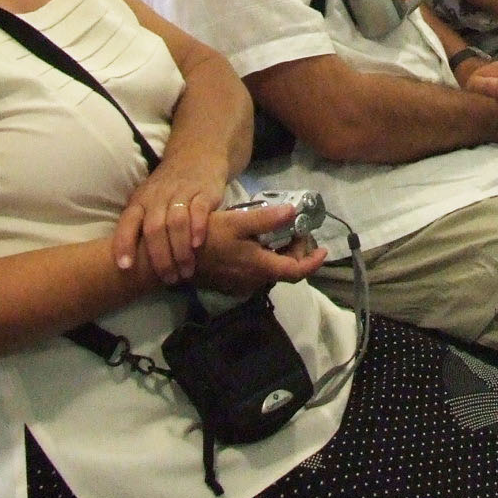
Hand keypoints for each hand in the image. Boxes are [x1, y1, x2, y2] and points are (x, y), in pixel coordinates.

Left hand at [114, 166, 227, 282]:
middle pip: (154, 228)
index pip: (128, 222)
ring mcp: (182, 192)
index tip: (125, 267)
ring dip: (180, 250)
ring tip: (186, 270)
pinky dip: (198, 228)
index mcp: (141, 200)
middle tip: (168, 278)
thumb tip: (129, 265)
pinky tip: (198, 245)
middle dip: (160, 257)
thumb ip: (141, 226)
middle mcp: (158, 196)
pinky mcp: (204, 191)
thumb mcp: (148, 201)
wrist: (197, 154)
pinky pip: (199, 209)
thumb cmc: (168, 188)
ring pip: (176, 222)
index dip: (124, 243)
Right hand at [188, 203, 330, 297]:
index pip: (296, 272)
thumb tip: (294, 212)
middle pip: (285, 272)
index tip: (323, 250)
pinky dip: (266, 261)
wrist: (174, 258)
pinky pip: (256, 274)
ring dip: (280, 257)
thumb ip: (267, 219)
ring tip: (281, 234)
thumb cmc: (206, 238)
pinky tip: (259, 244)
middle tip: (297, 231)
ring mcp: (241, 285)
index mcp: (260, 267)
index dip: (313, 262)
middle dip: (297, 254)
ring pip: (271, 273)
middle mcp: (254, 281)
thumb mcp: (237, 222)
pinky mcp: (230, 284)